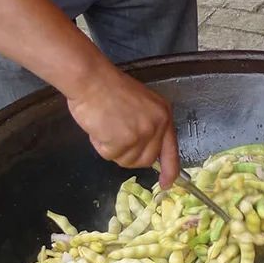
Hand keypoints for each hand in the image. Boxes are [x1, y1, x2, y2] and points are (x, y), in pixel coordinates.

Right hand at [66, 65, 180, 187]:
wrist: (92, 79)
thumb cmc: (109, 89)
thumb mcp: (141, 105)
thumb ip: (148, 125)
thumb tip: (147, 150)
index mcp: (163, 115)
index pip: (171, 149)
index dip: (170, 169)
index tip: (167, 183)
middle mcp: (157, 126)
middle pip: (146, 160)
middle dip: (130, 155)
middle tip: (115, 135)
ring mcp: (141, 135)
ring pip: (127, 160)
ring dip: (113, 149)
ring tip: (106, 126)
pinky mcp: (123, 141)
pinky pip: (110, 155)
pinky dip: (100, 145)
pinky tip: (99, 127)